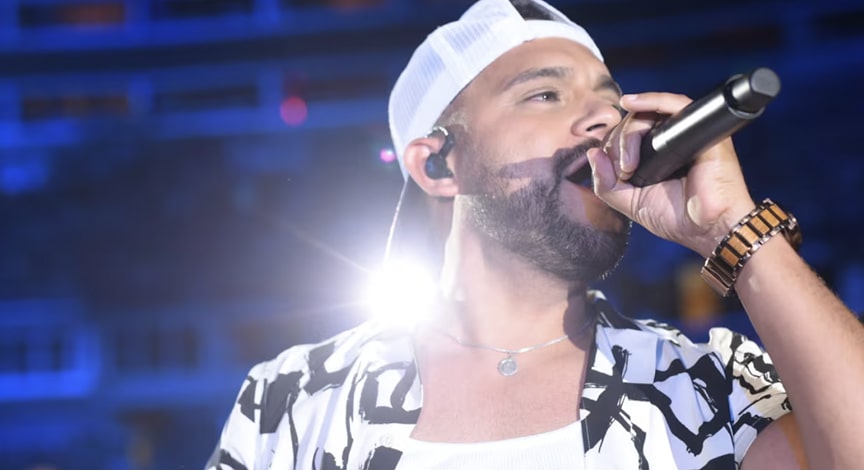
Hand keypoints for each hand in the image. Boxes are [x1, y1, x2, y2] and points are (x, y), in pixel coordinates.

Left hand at [587, 92, 756, 257]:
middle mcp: (668, 141)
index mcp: (653, 156)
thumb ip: (606, 183)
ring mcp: (684, 133)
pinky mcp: (700, 129)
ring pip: (647, 114)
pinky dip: (651, 99)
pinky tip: (630, 102)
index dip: (610, 149)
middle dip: (617, 144)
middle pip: (631, 124)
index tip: (614, 174)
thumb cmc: (676, 218)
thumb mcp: (629, 202)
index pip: (623, 136)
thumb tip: (592, 154)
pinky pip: (675, 104)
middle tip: (624, 170)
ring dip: (628, 134)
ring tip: (629, 163)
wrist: (708, 229)